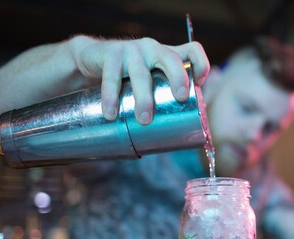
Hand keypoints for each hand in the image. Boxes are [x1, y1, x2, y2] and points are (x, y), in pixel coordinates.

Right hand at [71, 36, 209, 124]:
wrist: (92, 58)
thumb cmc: (130, 75)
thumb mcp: (152, 80)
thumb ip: (166, 97)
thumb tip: (183, 133)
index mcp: (168, 56)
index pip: (192, 50)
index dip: (201, 64)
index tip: (199, 84)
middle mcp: (153, 49)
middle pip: (171, 59)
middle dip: (178, 78)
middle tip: (180, 98)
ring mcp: (132, 50)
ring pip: (141, 73)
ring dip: (144, 97)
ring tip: (144, 119)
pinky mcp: (110, 54)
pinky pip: (112, 77)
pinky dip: (111, 96)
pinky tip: (111, 114)